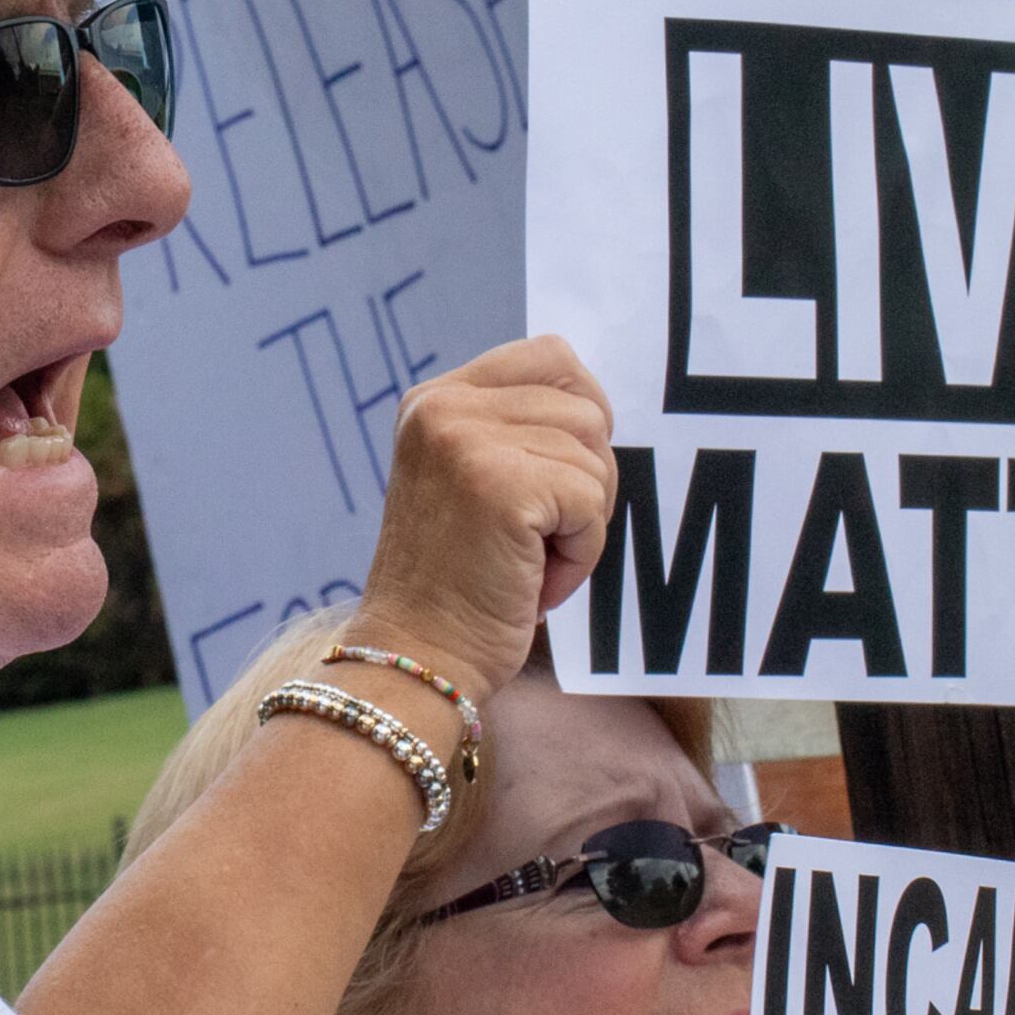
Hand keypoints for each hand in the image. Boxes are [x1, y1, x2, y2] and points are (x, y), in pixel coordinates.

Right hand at [346, 336, 617, 706]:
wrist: (415, 657)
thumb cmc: (456, 585)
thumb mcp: (471, 481)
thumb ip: (516, 433)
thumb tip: (599, 413)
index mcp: (434, 400)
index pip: (551, 356)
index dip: (581, 415)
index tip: (555, 479)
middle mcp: (444, 407)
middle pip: (586, 409)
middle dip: (583, 481)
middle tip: (536, 536)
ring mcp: (468, 441)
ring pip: (595, 456)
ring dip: (581, 523)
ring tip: (527, 561)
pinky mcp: (500, 485)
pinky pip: (590, 502)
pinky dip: (579, 554)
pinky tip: (533, 579)